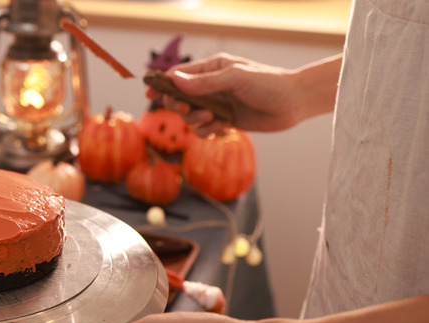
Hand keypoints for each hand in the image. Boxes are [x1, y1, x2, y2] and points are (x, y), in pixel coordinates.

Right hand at [146, 53, 305, 136]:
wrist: (293, 103)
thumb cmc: (267, 83)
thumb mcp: (235, 78)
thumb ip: (204, 82)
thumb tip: (174, 80)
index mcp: (212, 69)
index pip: (178, 75)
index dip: (162, 84)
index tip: (150, 92)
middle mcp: (211, 86)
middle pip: (180, 98)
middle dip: (180, 107)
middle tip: (188, 110)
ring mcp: (217, 104)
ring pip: (190, 117)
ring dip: (197, 121)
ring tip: (214, 119)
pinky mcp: (224, 121)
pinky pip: (203, 129)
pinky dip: (208, 131)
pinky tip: (222, 128)